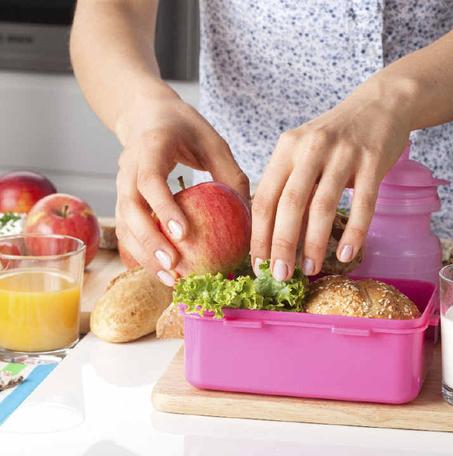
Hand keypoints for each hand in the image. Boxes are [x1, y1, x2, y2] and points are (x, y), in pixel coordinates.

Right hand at [115, 95, 248, 284]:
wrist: (146, 115)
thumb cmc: (186, 128)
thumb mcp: (214, 142)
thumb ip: (230, 174)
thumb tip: (250, 215)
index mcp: (151, 147)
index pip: (150, 180)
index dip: (163, 208)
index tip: (182, 234)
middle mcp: (128, 167)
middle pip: (131, 209)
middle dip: (150, 241)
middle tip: (175, 266)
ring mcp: (121, 185)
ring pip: (124, 225)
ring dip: (144, 255)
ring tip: (170, 279)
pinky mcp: (123, 200)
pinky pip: (126, 230)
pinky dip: (141, 253)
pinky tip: (162, 272)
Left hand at [250, 77, 414, 279]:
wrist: (379, 105)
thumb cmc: (335, 137)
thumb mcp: (303, 151)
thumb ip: (288, 184)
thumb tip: (271, 235)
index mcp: (287, 148)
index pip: (265, 197)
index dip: (259, 234)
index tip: (258, 264)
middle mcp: (311, 149)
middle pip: (290, 204)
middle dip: (282, 245)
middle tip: (280, 276)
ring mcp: (343, 154)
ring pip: (323, 206)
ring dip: (313, 243)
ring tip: (309, 270)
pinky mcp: (372, 162)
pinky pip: (363, 204)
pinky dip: (354, 233)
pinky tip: (345, 255)